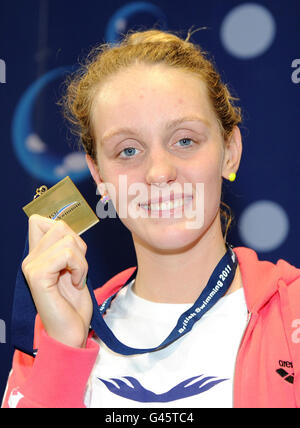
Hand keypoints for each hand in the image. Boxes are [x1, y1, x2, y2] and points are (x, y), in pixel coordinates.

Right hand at [22, 214, 92, 347]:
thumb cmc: (74, 304)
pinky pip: (67, 254)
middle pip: (59, 225)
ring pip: (67, 239)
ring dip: (81, 260)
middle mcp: (30, 259)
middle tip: (77, 269)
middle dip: (78, 245)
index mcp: (37, 256)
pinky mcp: (37, 276)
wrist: (70, 333)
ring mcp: (31, 267)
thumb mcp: (74, 268)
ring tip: (77, 278)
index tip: (73, 253)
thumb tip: (70, 229)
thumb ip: (68, 248)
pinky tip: (76, 284)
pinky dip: (79, 268)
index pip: (38, 220)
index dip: (63, 229)